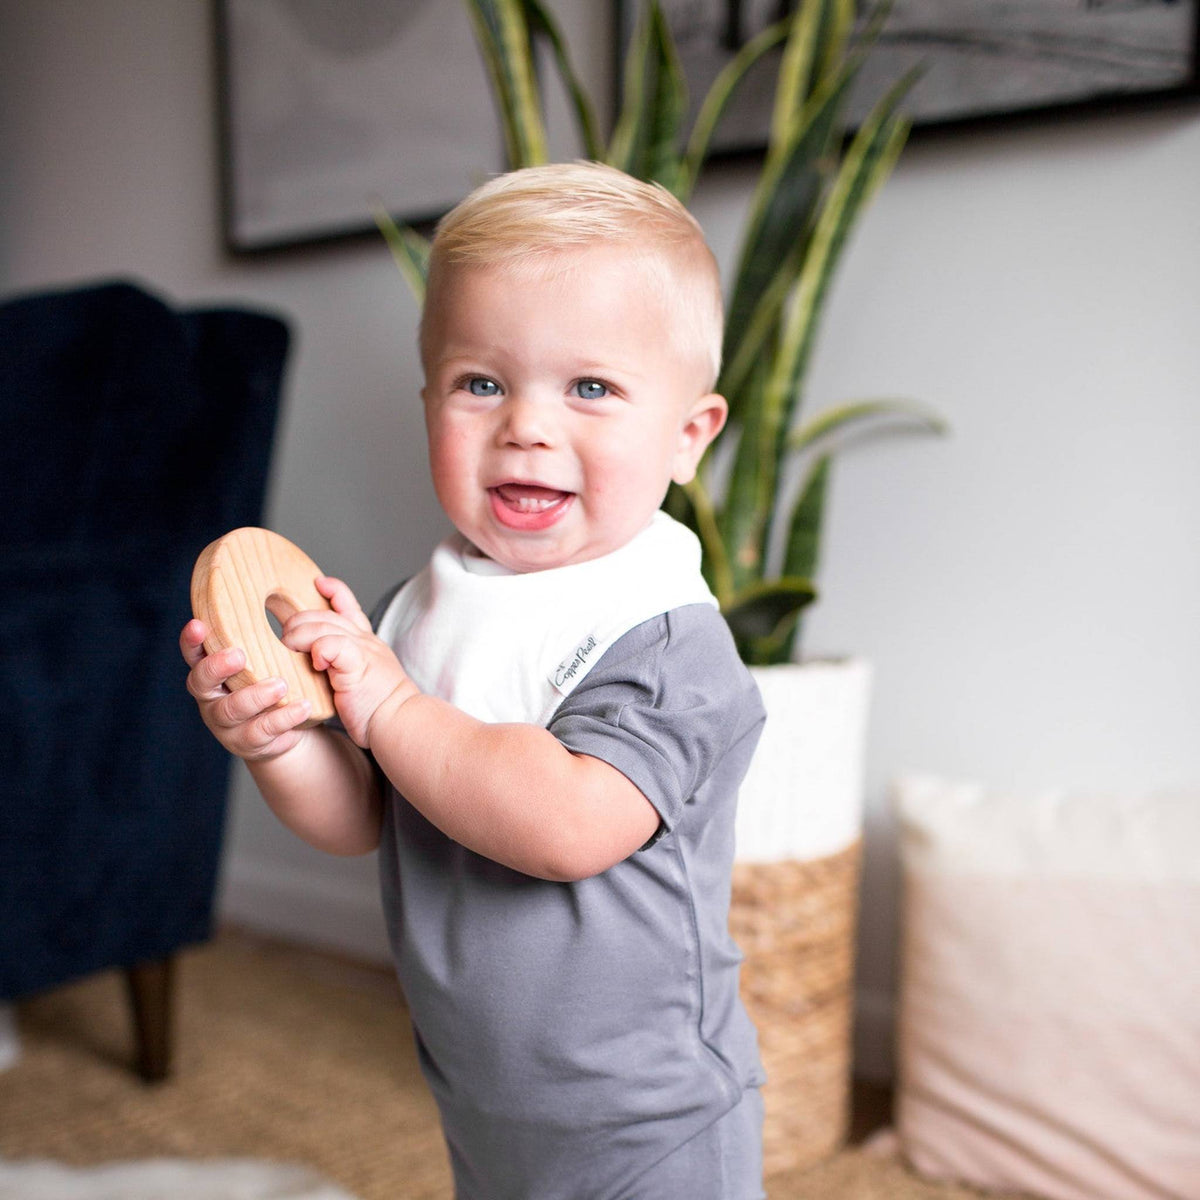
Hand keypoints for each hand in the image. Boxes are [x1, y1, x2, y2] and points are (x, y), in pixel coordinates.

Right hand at [181, 619, 313, 761]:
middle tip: (239, 655)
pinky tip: (303, 707)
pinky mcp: (247, 742)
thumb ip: (280, 628)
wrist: (289, 728)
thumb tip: (311, 586)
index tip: (198, 624)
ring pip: (231, 709)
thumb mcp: (275, 656)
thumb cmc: (278, 680)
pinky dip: (283, 719)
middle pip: (201, 681)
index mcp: (214, 669)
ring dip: (255, 696)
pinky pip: (262, 732)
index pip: (194, 652)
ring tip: (281, 685)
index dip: (192, 640)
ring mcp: (226, 722)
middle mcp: (212, 695)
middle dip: (218, 666)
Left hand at [282, 576, 416, 747]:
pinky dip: (319, 648)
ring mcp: (362, 651)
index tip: (320, 583)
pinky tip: (314, 661)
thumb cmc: (380, 709)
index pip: (349, 607)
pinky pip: (333, 645)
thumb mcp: (361, 679)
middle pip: (327, 614)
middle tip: (285, 633)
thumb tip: (319, 664)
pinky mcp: (357, 665)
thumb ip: (342, 666)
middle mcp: (365, 641)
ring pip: (325, 626)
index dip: (335, 591)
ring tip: (289, 645)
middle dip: (301, 618)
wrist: (401, 722)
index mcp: (366, 643)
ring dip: (300, 633)